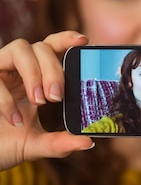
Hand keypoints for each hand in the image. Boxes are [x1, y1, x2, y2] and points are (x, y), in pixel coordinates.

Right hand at [0, 32, 93, 170]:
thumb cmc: (5, 144)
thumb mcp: (36, 144)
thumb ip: (60, 143)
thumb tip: (88, 143)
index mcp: (38, 78)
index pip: (54, 49)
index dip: (67, 39)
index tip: (83, 41)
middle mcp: (19, 70)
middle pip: (41, 47)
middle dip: (53, 69)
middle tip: (56, 96)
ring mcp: (0, 72)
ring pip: (20, 48)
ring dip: (34, 73)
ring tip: (38, 101)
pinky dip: (7, 98)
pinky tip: (15, 119)